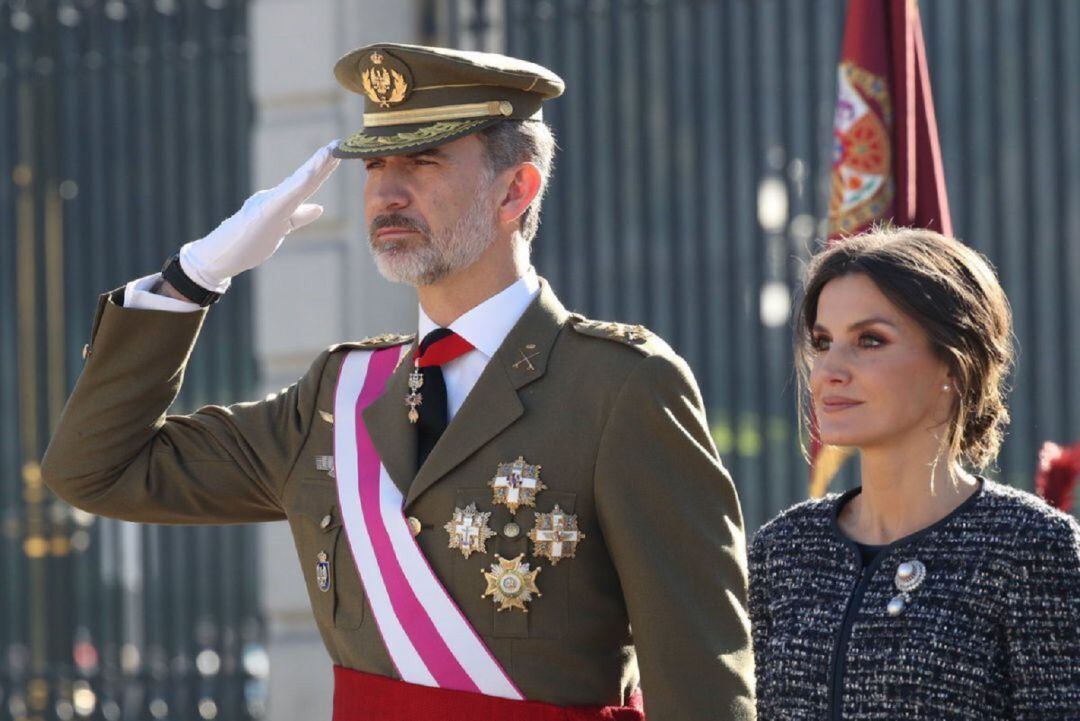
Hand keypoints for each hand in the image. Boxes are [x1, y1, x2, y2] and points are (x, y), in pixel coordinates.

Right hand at [178, 141, 340, 292]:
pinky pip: (286, 197)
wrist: (222, 255)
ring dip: (315, 166)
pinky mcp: (265, 213)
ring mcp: (270, 203)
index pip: (308, 182)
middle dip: (324, 161)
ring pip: (298, 183)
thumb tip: (320, 208)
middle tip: (339, 143)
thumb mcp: (281, 226)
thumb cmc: (249, 241)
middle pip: (306, 178)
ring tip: (330, 152)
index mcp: (281, 200)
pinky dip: (300, 184)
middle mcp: (276, 197)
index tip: (338, 151)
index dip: (323, 167)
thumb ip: (299, 216)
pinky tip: (311, 173)